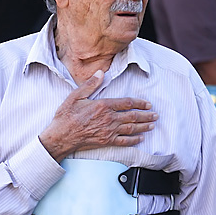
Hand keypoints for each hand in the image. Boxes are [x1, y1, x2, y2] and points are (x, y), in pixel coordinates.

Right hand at [39, 70, 157, 161]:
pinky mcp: (106, 141)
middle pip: (133, 116)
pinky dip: (134, 140)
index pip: (127, 103)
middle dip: (146, 115)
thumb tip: (101, 73)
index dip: (140, 103)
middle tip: (155, 115)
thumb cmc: (66, 116)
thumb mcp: (75, 96)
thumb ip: (90, 85)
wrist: (61, 136)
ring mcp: (108, 131)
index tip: (148, 104)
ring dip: (143, 126)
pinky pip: (124, 141)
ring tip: (152, 125)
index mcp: (103, 105)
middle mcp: (109, 118)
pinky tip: (140, 138)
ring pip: (131, 129)